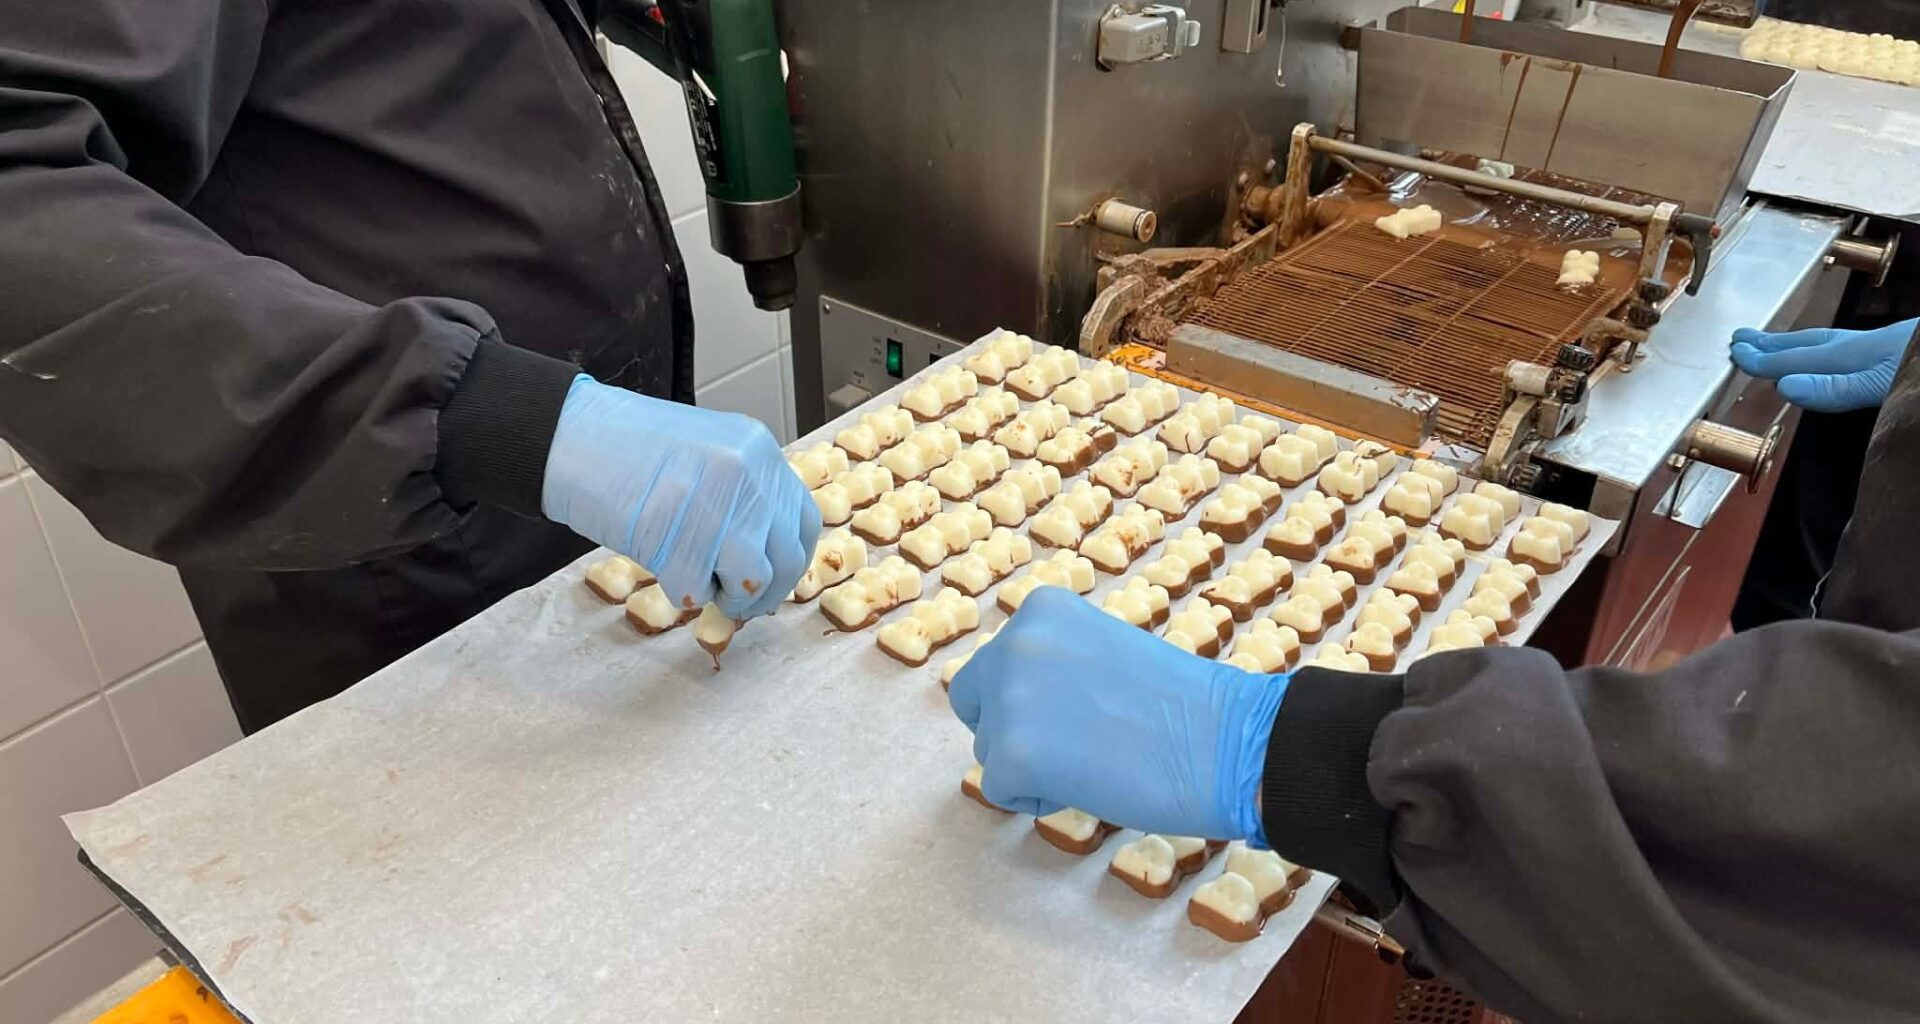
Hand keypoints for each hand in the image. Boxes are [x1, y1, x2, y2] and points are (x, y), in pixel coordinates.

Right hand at [542, 375, 819, 617]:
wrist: (570, 434)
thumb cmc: (629, 448)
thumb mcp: (709, 454)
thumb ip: (743, 497)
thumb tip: (764, 562)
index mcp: (758, 450)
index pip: (803, 522)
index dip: (789, 560)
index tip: (770, 578)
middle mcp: (747, 473)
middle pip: (785, 558)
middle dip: (761, 591)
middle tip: (734, 598)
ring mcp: (715, 503)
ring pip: (751, 580)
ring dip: (726, 596)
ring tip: (700, 581)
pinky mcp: (676, 534)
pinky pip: (698, 591)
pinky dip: (682, 591)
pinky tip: (663, 567)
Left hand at [948, 587, 1286, 841]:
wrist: (1227, 742)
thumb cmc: (1182, 705)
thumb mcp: (1103, 651)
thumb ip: (1055, 664)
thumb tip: (1020, 701)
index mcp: (1041, 611)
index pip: (994, 666)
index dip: (1028, 702)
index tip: (1075, 714)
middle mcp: (1014, 643)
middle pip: (976, 707)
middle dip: (1012, 731)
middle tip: (1075, 745)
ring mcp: (1010, 698)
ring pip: (990, 751)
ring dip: (1030, 766)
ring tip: (1095, 760)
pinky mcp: (1012, 754)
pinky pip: (1002, 792)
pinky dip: (1039, 800)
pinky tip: (1091, 782)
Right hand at [1730, 319, 1915, 412]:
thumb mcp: (1880, 384)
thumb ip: (1835, 388)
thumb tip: (1784, 387)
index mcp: (1849, 356)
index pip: (1795, 359)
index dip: (1764, 360)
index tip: (1737, 355)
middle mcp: (1858, 347)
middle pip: (1805, 344)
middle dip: (1771, 344)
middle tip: (1742, 339)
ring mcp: (1878, 346)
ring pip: (1824, 343)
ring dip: (1793, 343)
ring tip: (1774, 343)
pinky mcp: (1895, 349)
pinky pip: (1843, 348)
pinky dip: (1822, 349)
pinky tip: (1829, 358)